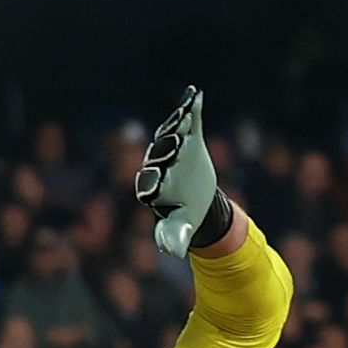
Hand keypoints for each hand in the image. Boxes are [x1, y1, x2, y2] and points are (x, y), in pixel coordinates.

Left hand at [134, 84, 223, 256]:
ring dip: (177, 123)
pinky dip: (191, 108)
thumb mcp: (180, 229)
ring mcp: (172, 149)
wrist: (195, 202)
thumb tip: (172, 253)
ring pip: (172, 134)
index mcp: (153, 188)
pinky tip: (196, 93)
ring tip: (185, 111)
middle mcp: (158, 165)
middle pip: (160, 154)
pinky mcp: (188, 138)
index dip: (153, 182)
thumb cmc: (184, 216)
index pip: (150, 183)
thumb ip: (173, 237)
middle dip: (166, 147)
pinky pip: (189, 121)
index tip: (156, 184)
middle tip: (176, 140)